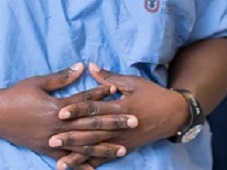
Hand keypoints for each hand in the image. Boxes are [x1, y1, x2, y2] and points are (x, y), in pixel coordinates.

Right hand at [0, 63, 117, 158]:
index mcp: (57, 107)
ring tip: (123, 148)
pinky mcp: (46, 149)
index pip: (85, 100)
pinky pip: (68, 158)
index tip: (119, 90)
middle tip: (134, 121)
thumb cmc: (16, 95)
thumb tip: (81, 67)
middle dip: (114, 124)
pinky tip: (95, 169)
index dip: (102, 95)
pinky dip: (81, 164)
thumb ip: (61, 78)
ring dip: (105, 147)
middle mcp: (58, 126)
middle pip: (91, 125)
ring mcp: (53, 140)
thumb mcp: (38, 82)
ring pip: (84, 146)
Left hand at [51, 63, 184, 167]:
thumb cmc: (152, 94)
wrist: (173, 114)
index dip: (76, 110)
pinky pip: (107, 158)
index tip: (60, 112)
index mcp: (119, 107)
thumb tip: (90, 66)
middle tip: (52, 140)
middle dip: (71, 137)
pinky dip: (93, 164)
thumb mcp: (132, 82)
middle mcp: (119, 127)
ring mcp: (122, 140)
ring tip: (60, 163)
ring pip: (96, 150)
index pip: (93, 109)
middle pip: (91, 133)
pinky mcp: (125, 148)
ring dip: (78, 156)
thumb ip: (109, 78)